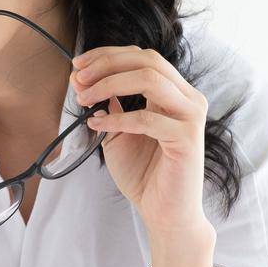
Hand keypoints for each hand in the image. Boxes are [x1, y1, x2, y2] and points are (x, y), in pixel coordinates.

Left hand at [71, 45, 211, 236]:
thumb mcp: (118, 131)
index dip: (107, 55)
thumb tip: (83, 79)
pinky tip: (96, 126)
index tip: (77, 66)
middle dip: (106, 64)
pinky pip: (148, 119)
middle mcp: (187, 98)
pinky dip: (117, 119)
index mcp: (172, 93)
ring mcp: (190, 116)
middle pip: (147, 60)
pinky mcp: (187, 138)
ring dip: (109, 84)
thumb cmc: (143, 173)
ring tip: (84, 98)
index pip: (142, 57)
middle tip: (78, 79)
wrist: (164, 211)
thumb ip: (107, 105)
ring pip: (150, 79)